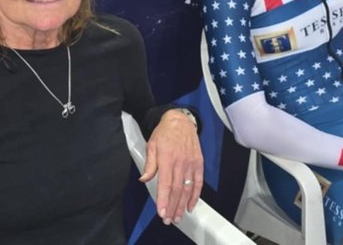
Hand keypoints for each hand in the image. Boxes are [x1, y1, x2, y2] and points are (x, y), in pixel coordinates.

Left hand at [140, 109, 203, 224]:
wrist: (181, 120)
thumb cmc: (164, 133)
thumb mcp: (152, 145)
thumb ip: (149, 164)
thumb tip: (144, 179)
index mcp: (167, 158)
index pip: (166, 183)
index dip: (164, 199)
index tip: (162, 212)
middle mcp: (180, 162)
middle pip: (177, 190)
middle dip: (173, 207)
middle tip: (169, 220)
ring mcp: (191, 163)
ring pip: (188, 189)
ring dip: (183, 205)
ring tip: (178, 217)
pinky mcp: (198, 163)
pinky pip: (198, 182)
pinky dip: (195, 195)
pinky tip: (191, 205)